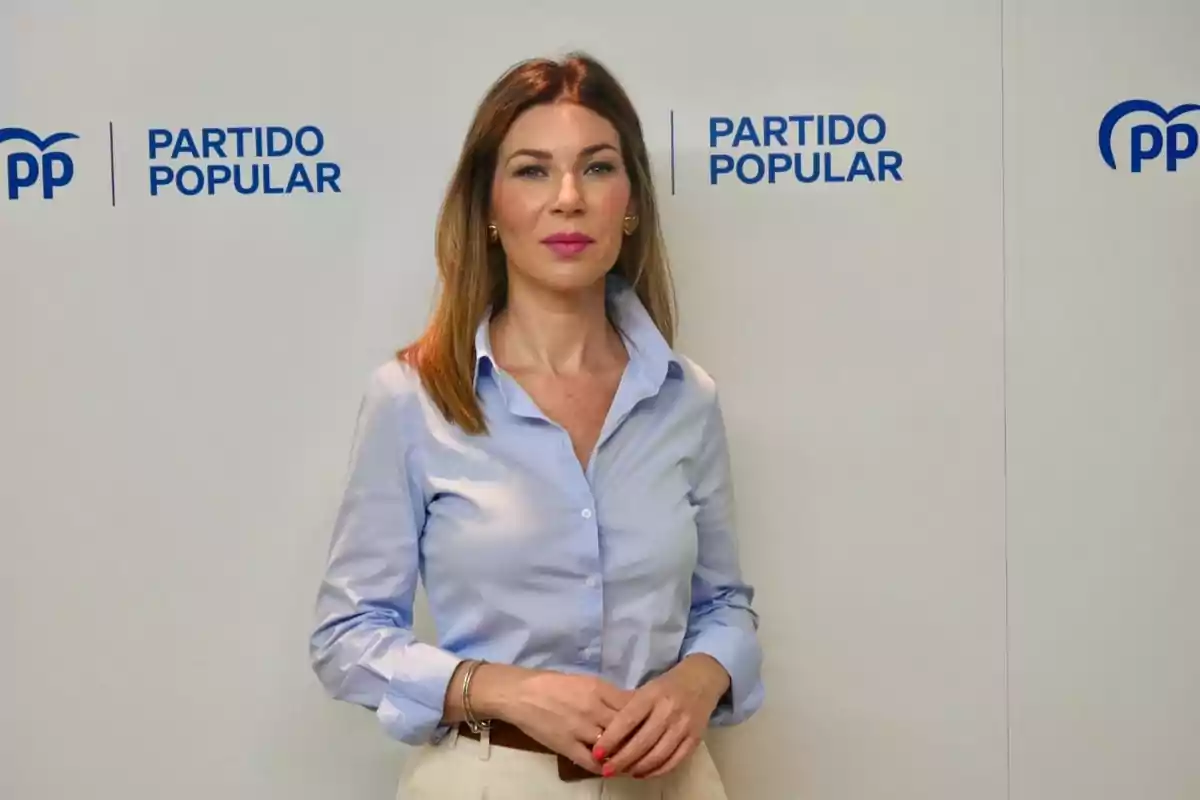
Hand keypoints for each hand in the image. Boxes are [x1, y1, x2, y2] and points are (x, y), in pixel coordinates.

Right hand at [473, 664, 633, 773]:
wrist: (519, 693)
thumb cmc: (551, 683)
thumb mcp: (584, 680)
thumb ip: (607, 693)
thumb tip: (630, 704)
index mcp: (598, 688)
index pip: (632, 705)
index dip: (644, 716)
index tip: (651, 723)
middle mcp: (593, 708)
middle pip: (627, 727)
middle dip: (639, 737)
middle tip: (647, 745)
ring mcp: (580, 729)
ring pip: (613, 747)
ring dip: (624, 755)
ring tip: (632, 760)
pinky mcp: (567, 746)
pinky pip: (592, 763)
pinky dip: (605, 768)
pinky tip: (610, 769)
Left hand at [593, 655, 729, 778]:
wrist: (702, 680)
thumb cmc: (667, 686)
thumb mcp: (646, 689)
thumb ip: (629, 709)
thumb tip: (605, 735)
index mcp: (652, 695)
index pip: (628, 720)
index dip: (611, 739)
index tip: (597, 753)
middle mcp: (668, 711)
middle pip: (642, 742)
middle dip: (622, 760)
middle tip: (606, 770)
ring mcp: (683, 726)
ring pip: (658, 755)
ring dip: (638, 768)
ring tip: (624, 773)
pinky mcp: (695, 738)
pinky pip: (674, 761)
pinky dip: (658, 771)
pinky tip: (644, 773)